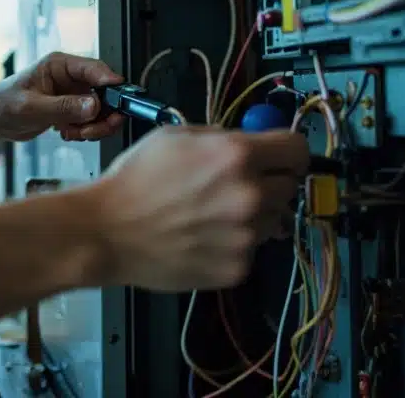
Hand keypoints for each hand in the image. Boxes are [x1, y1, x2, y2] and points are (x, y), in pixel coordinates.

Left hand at [0, 52, 125, 141]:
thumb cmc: (3, 104)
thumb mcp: (32, 107)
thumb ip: (63, 107)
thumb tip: (93, 106)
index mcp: (59, 65)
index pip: (93, 68)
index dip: (109, 82)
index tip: (120, 96)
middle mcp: (69, 78)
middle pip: (103, 92)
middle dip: (103, 113)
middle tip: (95, 128)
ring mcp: (72, 95)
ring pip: (100, 110)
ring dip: (93, 126)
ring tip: (74, 133)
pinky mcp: (71, 110)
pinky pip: (91, 121)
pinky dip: (84, 132)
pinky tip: (67, 134)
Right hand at [90, 127, 306, 291]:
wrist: (107, 231)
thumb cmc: (134, 181)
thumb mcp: (175, 136)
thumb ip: (221, 138)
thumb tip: (250, 144)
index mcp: (236, 155)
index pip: (297, 149)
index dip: (288, 151)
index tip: (280, 157)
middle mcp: (249, 195)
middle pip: (289, 187)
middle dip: (268, 183)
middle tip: (235, 187)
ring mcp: (246, 236)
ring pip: (272, 220)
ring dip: (252, 215)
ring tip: (211, 215)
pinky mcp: (237, 268)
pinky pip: (251, 249)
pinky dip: (234, 244)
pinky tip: (203, 238)